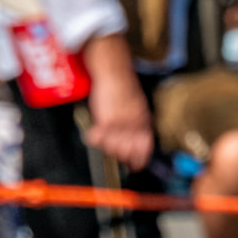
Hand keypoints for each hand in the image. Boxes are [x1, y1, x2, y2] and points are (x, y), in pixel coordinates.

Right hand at [82, 40, 155, 171]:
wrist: (114, 71)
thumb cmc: (123, 86)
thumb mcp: (138, 107)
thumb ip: (138, 123)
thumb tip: (136, 140)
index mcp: (144, 124)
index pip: (144, 151)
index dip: (138, 161)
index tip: (133, 166)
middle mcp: (134, 127)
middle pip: (126, 153)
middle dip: (119, 155)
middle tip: (112, 148)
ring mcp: (121, 126)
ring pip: (111, 149)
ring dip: (105, 146)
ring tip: (102, 136)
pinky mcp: (106, 122)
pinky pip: (97, 139)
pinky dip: (92, 138)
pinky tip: (92, 132)